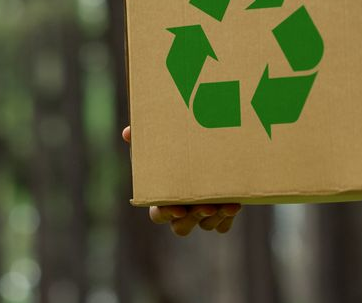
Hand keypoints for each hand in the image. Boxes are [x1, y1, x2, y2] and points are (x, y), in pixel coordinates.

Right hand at [121, 126, 239, 234]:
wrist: (211, 153)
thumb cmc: (177, 149)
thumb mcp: (161, 143)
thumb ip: (142, 139)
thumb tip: (127, 133)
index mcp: (162, 199)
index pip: (158, 215)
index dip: (166, 214)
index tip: (178, 209)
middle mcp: (181, 212)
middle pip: (181, 227)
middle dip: (194, 218)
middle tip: (206, 206)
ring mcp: (201, 215)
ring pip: (205, 226)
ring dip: (215, 217)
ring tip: (227, 204)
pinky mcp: (220, 215)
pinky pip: (222, 226)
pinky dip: (227, 219)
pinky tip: (234, 205)